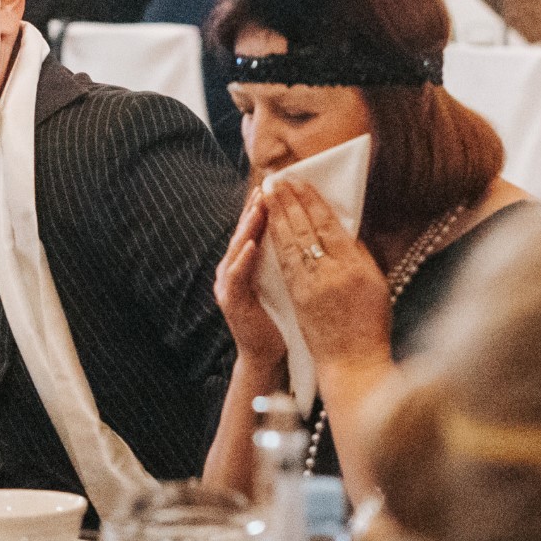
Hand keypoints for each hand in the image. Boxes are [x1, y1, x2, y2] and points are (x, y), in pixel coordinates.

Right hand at [212, 191, 287, 366]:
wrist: (267, 355)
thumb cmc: (281, 318)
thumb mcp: (287, 281)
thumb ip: (289, 257)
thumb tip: (312, 231)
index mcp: (248, 263)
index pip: (256, 229)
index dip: (265, 207)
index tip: (279, 185)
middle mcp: (233, 269)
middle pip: (244, 232)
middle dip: (255, 209)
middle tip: (267, 187)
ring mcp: (229, 284)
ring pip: (238, 248)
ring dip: (248, 227)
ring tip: (259, 207)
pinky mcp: (231, 301)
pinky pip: (236, 276)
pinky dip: (243, 259)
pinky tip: (252, 245)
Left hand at [262, 181, 393, 372]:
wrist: (353, 363)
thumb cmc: (371, 324)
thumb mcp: (376, 283)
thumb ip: (360, 254)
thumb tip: (343, 229)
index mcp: (354, 266)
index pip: (328, 224)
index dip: (312, 200)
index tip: (302, 180)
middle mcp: (330, 272)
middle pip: (305, 228)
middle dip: (289, 201)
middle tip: (278, 178)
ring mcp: (310, 285)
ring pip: (290, 242)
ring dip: (278, 215)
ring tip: (269, 193)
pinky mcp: (297, 298)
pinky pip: (284, 263)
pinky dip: (275, 241)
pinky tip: (268, 226)